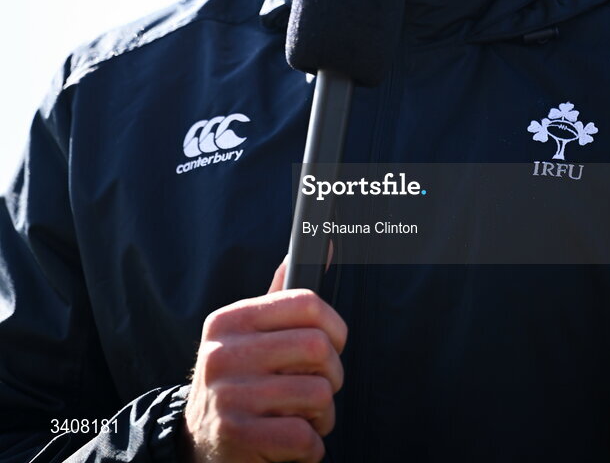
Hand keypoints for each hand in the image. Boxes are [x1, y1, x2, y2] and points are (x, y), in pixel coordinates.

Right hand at [184, 259, 347, 462]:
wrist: (196, 444)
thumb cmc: (238, 380)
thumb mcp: (247, 334)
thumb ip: (280, 294)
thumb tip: (314, 245)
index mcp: (231, 320)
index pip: (306, 303)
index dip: (334, 327)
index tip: (333, 343)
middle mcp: (224, 353)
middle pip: (318, 347)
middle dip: (333, 373)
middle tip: (321, 384)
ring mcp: (229, 396)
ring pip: (318, 394)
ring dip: (324, 414)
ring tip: (306, 416)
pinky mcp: (238, 437)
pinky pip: (304, 437)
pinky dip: (313, 445)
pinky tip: (296, 441)